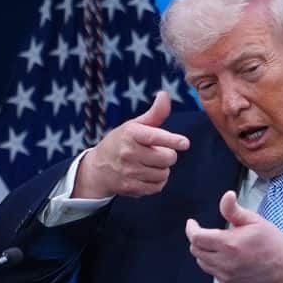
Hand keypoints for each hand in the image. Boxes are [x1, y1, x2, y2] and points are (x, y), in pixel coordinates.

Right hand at [74, 91, 189, 198]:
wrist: (98, 168)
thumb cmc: (121, 142)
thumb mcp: (134, 125)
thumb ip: (154, 113)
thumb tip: (165, 94)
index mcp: (131, 133)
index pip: (155, 137)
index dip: (172, 140)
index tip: (185, 143)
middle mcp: (129, 152)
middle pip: (168, 157)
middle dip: (168, 155)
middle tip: (158, 152)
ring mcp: (129, 172)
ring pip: (164, 173)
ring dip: (162, 169)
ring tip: (151, 164)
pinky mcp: (131, 187)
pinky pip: (157, 187)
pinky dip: (157, 182)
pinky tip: (147, 175)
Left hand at [184, 191, 282, 282]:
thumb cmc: (271, 242)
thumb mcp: (254, 220)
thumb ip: (234, 210)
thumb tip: (227, 196)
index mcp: (230, 244)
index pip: (197, 238)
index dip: (191, 229)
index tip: (192, 223)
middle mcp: (225, 262)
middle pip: (195, 250)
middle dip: (197, 239)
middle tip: (207, 232)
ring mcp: (226, 275)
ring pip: (201, 262)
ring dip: (204, 251)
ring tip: (219, 244)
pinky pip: (212, 272)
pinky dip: (213, 263)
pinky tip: (227, 257)